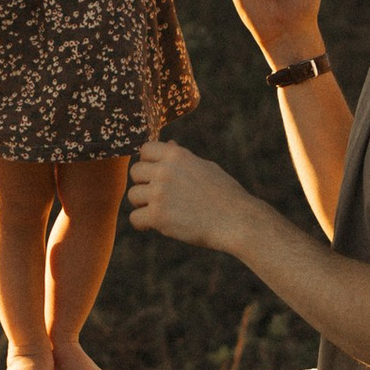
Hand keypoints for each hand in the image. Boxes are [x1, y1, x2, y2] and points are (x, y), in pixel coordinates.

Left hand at [127, 136, 256, 254]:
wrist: (236, 221)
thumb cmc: (224, 194)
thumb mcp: (205, 167)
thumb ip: (182, 158)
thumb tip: (169, 144)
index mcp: (176, 155)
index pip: (145, 149)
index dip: (148, 162)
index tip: (156, 175)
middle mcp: (165, 171)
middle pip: (135, 172)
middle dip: (144, 184)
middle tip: (157, 196)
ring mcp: (160, 193)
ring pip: (133, 195)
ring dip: (143, 205)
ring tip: (159, 211)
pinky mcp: (158, 216)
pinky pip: (135, 218)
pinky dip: (142, 224)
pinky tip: (153, 225)